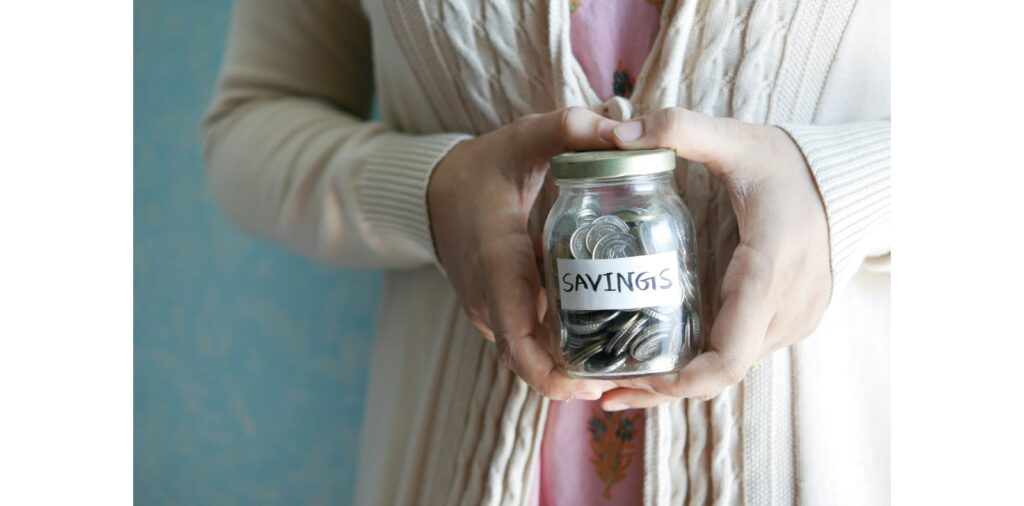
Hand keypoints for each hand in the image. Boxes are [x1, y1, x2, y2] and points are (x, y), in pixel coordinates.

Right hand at [428, 107, 620, 400]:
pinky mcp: (493, 311)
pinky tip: (599, 331)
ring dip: (569, 362)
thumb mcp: (523, 139)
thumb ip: (569, 129)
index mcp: (497, 265)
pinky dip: (556, 345)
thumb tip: (626, 132)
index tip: (595, 383)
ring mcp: (488, 310)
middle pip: (530, 361)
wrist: (431, 190)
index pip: (520, 342)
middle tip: (626, 371)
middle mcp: (489, 299)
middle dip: (575, 377)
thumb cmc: (481, 168)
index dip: (554, 375)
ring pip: (530, 353)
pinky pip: (525, 339)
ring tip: (623, 354)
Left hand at [596, 107, 831, 408]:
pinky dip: (700, 363)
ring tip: (618, 376)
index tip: (630, 381)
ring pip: (729, 369)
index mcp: (767, 273)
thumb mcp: (737, 140)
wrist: (848, 182)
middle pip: (719, 373)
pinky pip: (739, 353)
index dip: (680, 382)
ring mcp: (791, 322)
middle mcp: (784, 310)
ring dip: (678, 379)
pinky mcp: (789, 322)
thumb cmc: (789, 165)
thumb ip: (681, 130)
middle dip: (662, 387)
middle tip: (602, 390)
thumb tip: (618, 131)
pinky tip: (659, 357)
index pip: (727, 357)